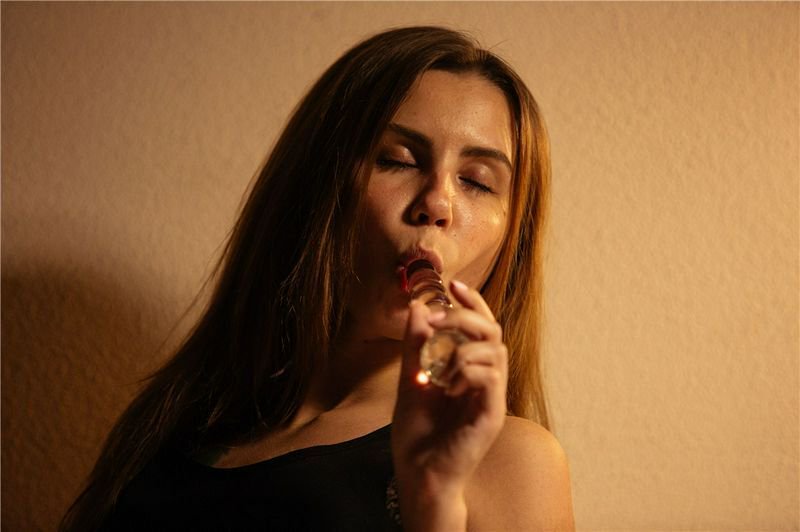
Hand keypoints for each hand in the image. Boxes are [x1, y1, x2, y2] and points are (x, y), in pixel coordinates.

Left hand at [391, 280, 507, 529]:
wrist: (417, 472)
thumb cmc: (416, 432)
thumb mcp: (410, 377)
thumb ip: (416, 344)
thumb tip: (418, 307)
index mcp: (470, 368)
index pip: (481, 327)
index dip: (472, 302)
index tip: (453, 284)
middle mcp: (486, 379)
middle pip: (493, 331)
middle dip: (466, 316)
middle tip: (439, 318)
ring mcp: (492, 396)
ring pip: (495, 351)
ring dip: (464, 347)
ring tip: (439, 367)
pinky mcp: (492, 413)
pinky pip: (491, 377)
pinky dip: (468, 371)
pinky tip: (448, 385)